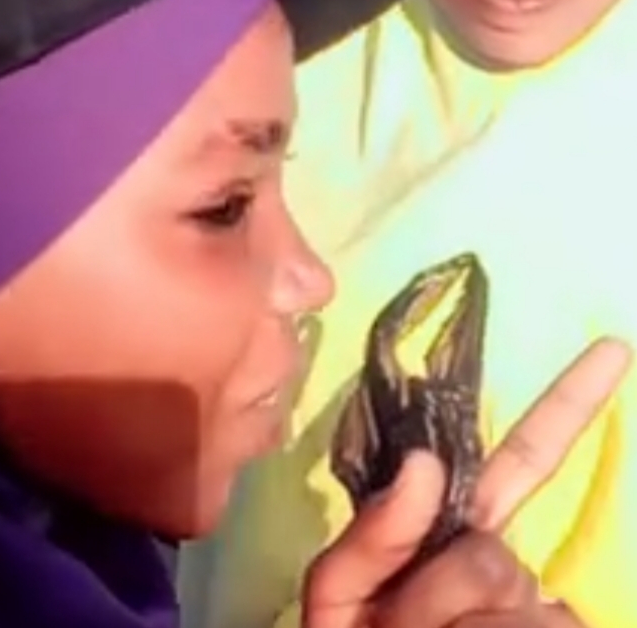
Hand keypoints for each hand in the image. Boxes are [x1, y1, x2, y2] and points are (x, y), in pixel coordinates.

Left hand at [300, 337, 631, 627]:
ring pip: (511, 607)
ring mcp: (531, 608)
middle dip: (428, 601)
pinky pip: (531, 627)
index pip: (519, 463)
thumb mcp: (339, 597)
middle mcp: (503, 563)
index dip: (568, 405)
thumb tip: (426, 463)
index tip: (615, 347)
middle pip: (491, 557)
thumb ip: (372, 537)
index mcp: (451, 531)